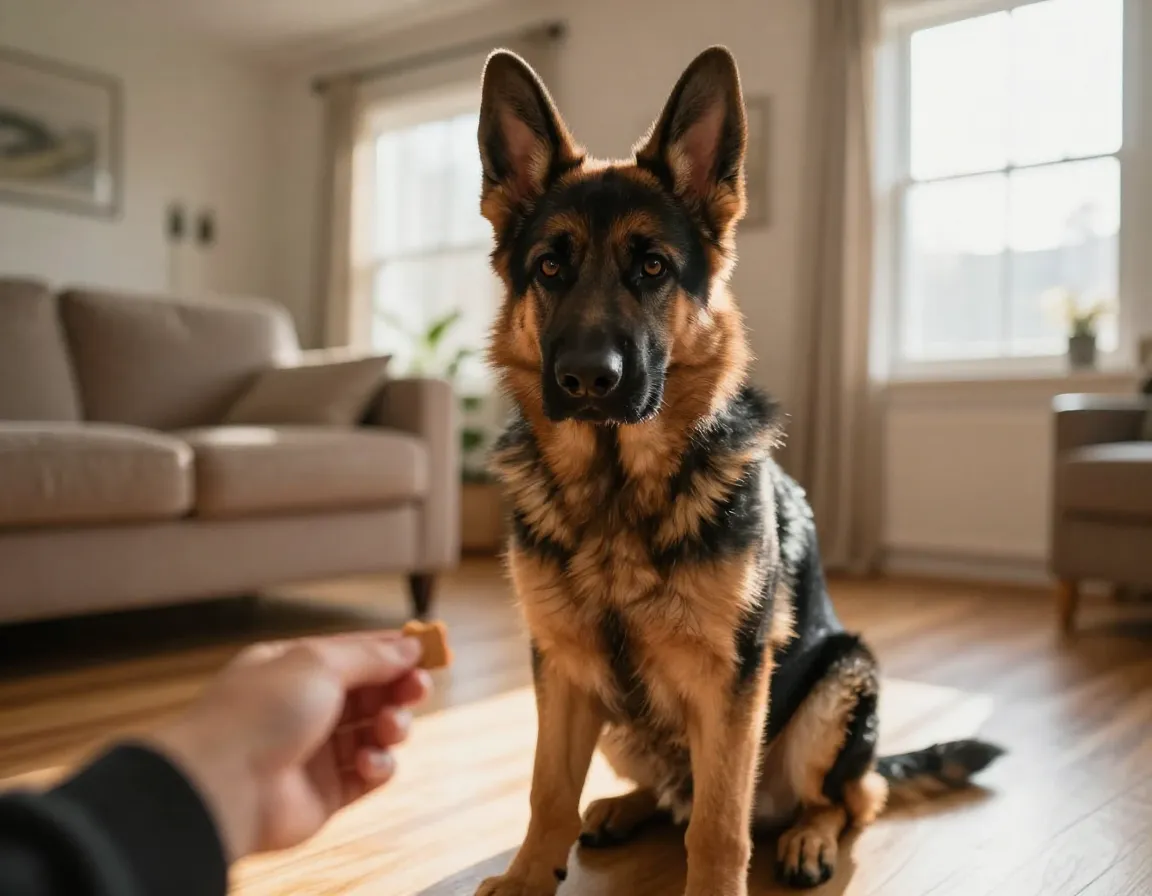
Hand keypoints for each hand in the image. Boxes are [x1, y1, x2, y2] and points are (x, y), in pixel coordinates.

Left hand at [148, 632, 430, 859]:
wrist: (224, 785)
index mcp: (294, 668)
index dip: (393, 651)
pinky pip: (369, 773)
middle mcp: (305, 708)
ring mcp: (315, 751)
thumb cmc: (259, 713)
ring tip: (390, 728)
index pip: (355, 653)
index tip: (430, 651)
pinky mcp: (326, 792)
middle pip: (371, 692)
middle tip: (418, 688)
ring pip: (375, 731)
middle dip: (399, 688)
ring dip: (392, 725)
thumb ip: (372, 654)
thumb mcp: (319, 662)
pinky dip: (379, 764)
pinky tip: (369, 761)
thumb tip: (410, 646)